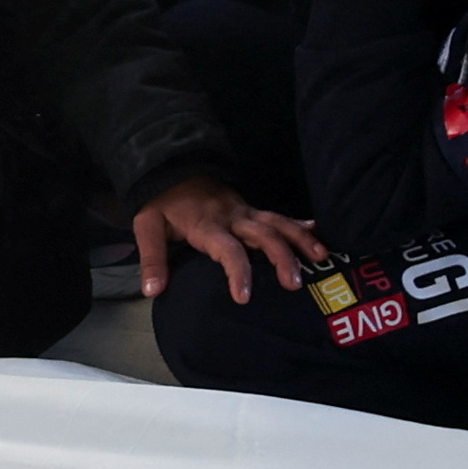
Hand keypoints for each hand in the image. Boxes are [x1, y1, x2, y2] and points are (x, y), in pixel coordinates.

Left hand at [129, 174, 324, 304]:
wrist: (174, 170)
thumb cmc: (163, 204)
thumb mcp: (147, 226)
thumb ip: (152, 259)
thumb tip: (153, 290)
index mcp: (208, 225)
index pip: (228, 250)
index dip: (238, 272)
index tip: (243, 297)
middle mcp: (233, 218)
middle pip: (264, 235)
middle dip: (282, 258)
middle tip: (294, 283)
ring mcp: (246, 212)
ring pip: (278, 223)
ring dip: (300, 239)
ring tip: (320, 257)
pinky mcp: (252, 209)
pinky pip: (279, 216)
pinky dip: (300, 224)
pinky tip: (319, 232)